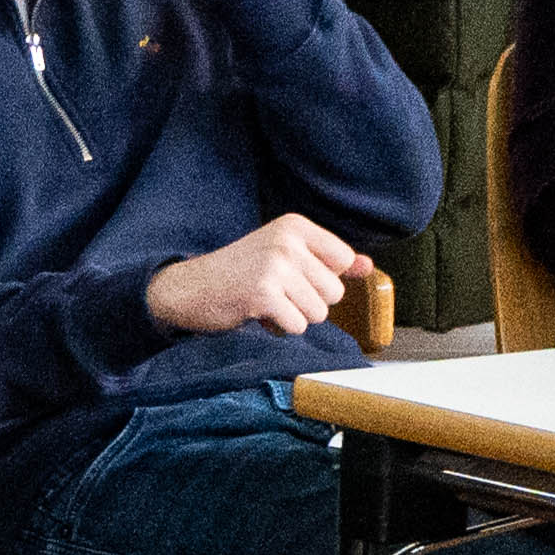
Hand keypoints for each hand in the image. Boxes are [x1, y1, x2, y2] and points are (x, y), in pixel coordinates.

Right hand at [145, 214, 366, 338]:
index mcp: (294, 226)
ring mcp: (274, 267)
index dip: (322, 278)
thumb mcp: (283, 256)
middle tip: (276, 293)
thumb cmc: (237, 273)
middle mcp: (286, 241)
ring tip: (267, 303)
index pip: (343, 259)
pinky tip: (258, 314)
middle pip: (334, 291)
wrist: (187, 288)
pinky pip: (298, 325)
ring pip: (319, 312)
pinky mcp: (263, 294)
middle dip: (308, 301)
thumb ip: (327, 260)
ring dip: (295, 317)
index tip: (293, 276)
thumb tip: (367, 267)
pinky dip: (280, 328)